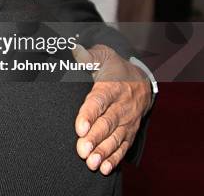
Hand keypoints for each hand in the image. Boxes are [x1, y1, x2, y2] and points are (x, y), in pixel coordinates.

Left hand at [72, 44, 151, 174]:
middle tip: (82, 150)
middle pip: (107, 123)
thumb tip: (75, 49)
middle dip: (95, 138)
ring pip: (115, 138)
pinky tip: (104, 168)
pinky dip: (114, 158)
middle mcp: (121, 106)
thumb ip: (89, 55)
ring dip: (103, 151)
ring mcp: (127, 121)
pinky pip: (123, 146)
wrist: (141, 80)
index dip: (89, 115)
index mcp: (111, 87)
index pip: (99, 101)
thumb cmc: (114, 68)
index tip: (80, 127)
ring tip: (91, 162)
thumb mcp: (103, 56)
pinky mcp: (129, 132)